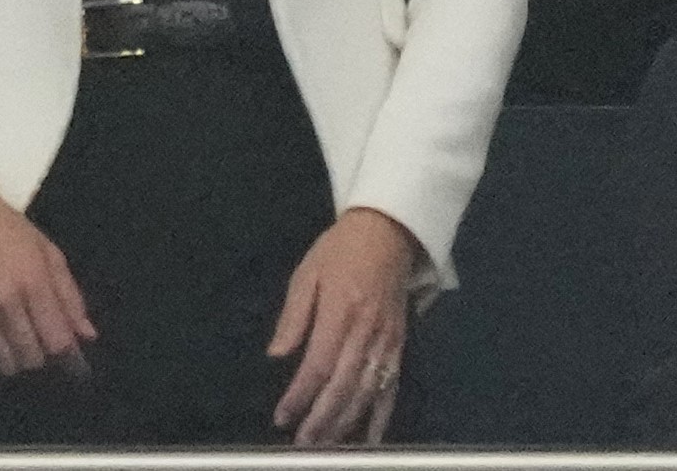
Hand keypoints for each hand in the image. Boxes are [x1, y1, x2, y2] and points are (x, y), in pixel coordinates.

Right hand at [0, 181, 96, 377]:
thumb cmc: (8, 230)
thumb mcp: (49, 253)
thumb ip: (69, 296)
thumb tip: (87, 334)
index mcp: (34, 282)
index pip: (57, 340)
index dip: (72, 361)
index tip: (79, 370)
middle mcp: (5, 303)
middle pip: (31, 358)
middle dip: (44, 360)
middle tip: (45, 348)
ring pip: (3, 364)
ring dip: (17, 363)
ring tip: (21, 348)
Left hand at [268, 206, 420, 443]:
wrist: (388, 231)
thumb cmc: (341, 250)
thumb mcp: (308, 273)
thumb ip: (293, 316)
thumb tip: (277, 355)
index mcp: (341, 311)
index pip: (319, 364)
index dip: (300, 395)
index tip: (282, 417)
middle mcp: (367, 331)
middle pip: (344, 385)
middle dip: (322, 420)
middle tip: (303, 444)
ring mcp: (387, 340)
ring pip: (368, 391)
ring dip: (347, 423)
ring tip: (327, 446)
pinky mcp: (400, 344)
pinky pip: (392, 385)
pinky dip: (382, 414)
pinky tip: (371, 438)